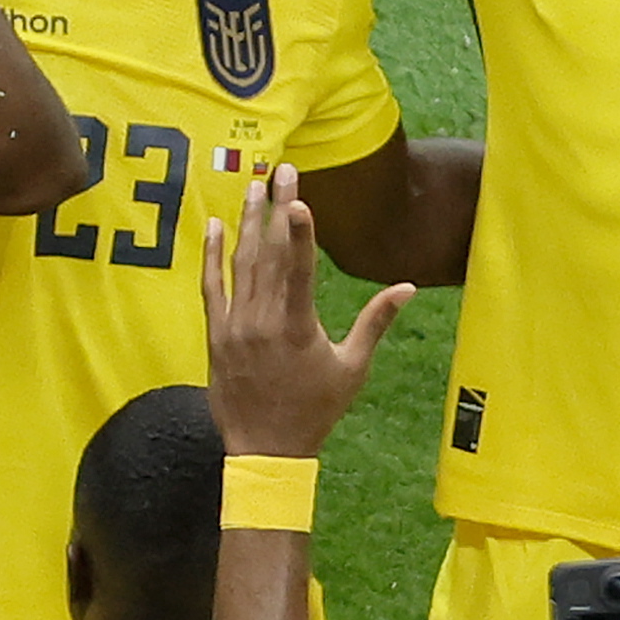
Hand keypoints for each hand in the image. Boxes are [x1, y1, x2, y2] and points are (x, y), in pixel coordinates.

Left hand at [203, 162, 411, 460]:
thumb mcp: (352, 367)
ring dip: (247, 223)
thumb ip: (376, 321)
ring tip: (253, 187)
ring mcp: (236, 326)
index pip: (298, 268)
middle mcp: (263, 321)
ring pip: (240, 263)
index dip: (298, 231)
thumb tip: (407, 287)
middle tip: (281, 171)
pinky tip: (215, 226)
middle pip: (268, 254)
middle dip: (275, 209)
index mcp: (298, 327)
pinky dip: (211, 256)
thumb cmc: (316, 409)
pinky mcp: (216, 334)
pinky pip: (211, 287)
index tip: (298, 198)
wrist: (266, 448)